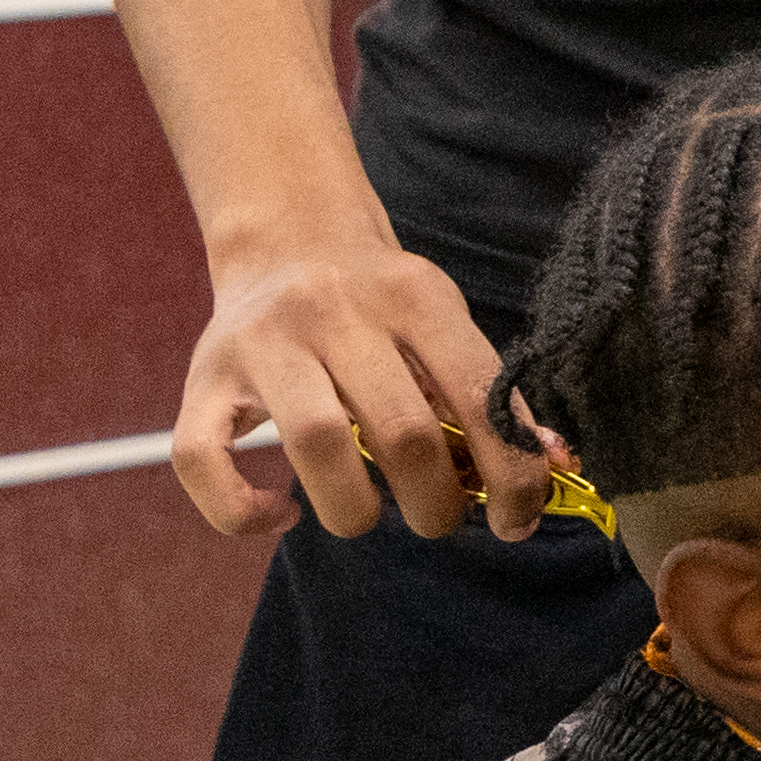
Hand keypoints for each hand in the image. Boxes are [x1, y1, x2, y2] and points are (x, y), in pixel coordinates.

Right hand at [168, 229, 542, 543]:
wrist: (287, 240)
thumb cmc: (381, 305)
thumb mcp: (445, 323)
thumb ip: (495, 396)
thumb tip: (559, 472)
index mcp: (412, 295)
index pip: (478, 391)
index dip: (510, 472)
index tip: (516, 520)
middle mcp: (332, 312)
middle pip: (402, 429)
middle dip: (435, 502)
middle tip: (437, 517)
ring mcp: (260, 344)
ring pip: (314, 442)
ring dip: (355, 510)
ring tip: (370, 515)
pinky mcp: (202, 381)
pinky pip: (202, 461)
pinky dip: (240, 511)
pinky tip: (283, 515)